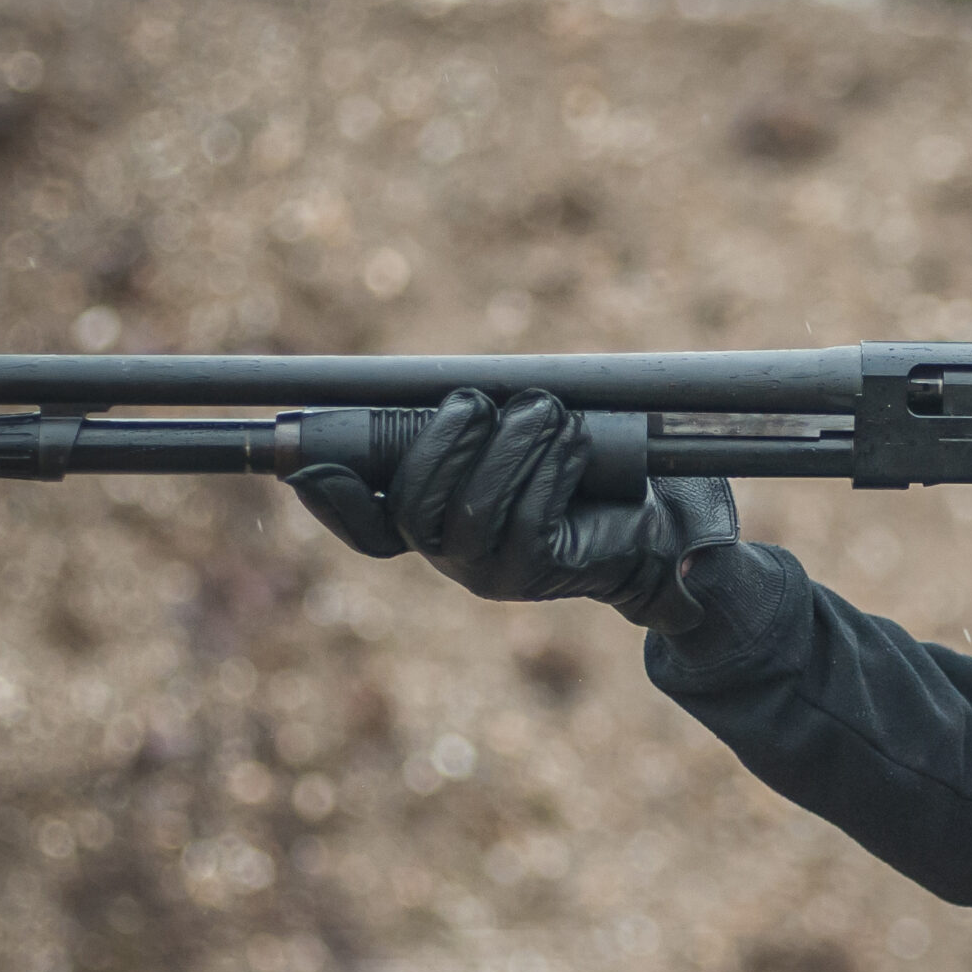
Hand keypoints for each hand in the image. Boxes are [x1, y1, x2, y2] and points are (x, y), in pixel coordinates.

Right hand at [283, 388, 739, 633]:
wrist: (666, 516)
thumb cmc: (590, 466)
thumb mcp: (530, 435)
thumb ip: (481, 421)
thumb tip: (438, 396)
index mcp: (434, 518)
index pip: (365, 519)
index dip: (330, 498)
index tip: (305, 461)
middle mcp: (451, 551)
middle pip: (412, 505)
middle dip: (442, 441)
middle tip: (478, 401)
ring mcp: (492, 570)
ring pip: (473, 511)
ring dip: (511, 445)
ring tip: (548, 412)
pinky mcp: (540, 574)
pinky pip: (528, 521)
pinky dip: (551, 466)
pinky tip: (574, 443)